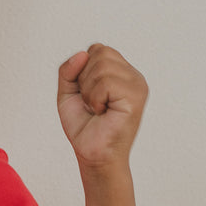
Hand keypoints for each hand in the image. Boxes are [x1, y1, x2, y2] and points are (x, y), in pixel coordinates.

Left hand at [58, 44, 147, 169]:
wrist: (93, 155)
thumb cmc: (84, 128)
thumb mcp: (68, 94)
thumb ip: (68, 70)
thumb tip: (82, 53)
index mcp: (121, 72)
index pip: (97, 49)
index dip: (82, 71)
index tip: (87, 96)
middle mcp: (132, 75)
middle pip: (99, 51)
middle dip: (85, 79)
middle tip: (92, 103)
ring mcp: (137, 84)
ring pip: (101, 66)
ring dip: (89, 91)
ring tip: (98, 109)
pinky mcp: (136, 96)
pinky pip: (106, 82)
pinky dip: (95, 99)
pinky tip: (103, 113)